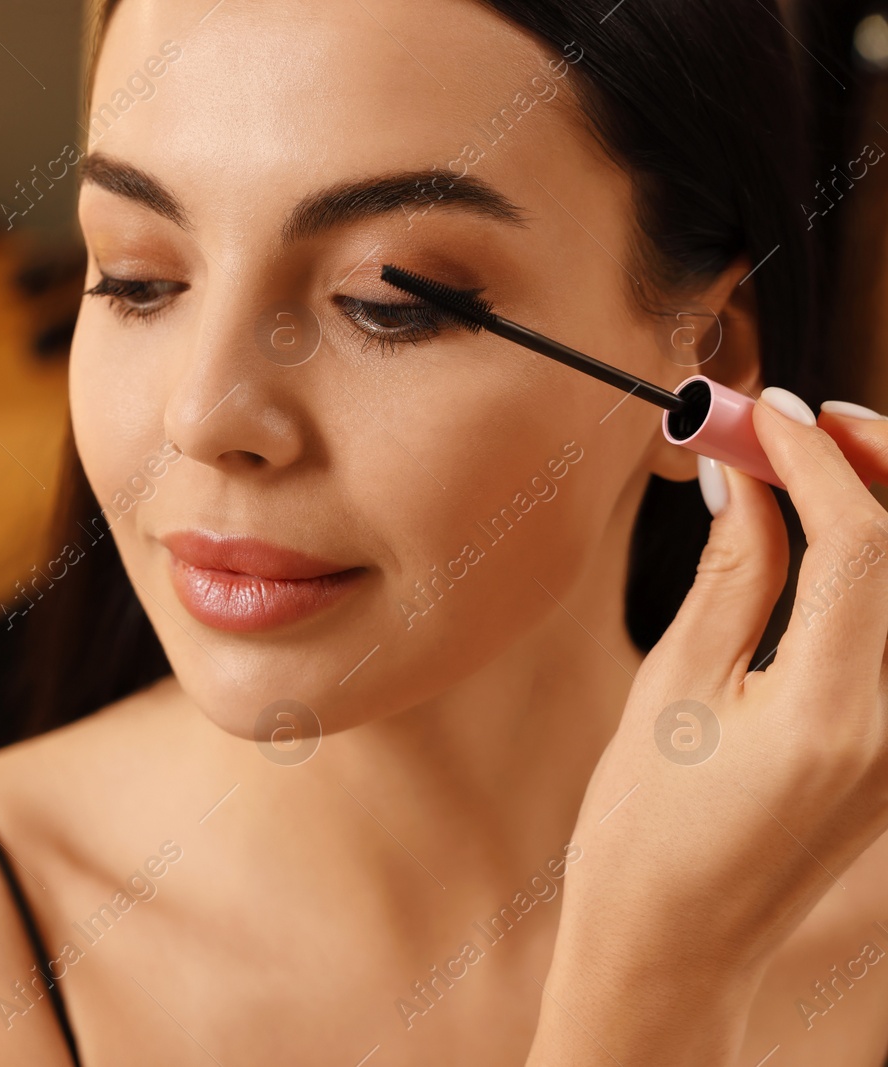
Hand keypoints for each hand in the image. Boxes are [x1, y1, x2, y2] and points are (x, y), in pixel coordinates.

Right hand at [528, 390, 887, 1065]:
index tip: (762, 414)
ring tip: (819, 463)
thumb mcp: (672, 688)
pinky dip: (880, 568)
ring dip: (885, 509)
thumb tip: (745, 480)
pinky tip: (833, 536)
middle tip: (807, 423)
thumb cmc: (646, 830)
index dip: (812, 460)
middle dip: (876, 464)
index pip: (860, 543)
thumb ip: (730, 572)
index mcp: (834, 716)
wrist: (675, 943)